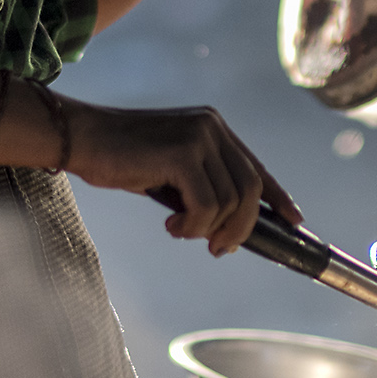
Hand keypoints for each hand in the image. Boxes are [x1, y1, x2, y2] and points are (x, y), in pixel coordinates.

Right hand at [68, 103, 302, 254]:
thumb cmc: (120, 159)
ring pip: (231, 201)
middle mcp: (213, 128)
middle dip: (242, 227)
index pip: (257, 166)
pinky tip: (171, 225)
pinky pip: (207, 205)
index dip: (278, 196)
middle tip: (219, 250)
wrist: (82, 137)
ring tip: (180, 231)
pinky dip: (193, 225)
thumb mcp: (170, 172)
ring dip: (209, 229)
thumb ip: (200, 188)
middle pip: (251, 188)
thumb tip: (228, 231)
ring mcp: (199, 137)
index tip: (294, 221)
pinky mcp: (182, 153)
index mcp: (214, 128)